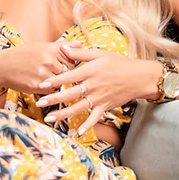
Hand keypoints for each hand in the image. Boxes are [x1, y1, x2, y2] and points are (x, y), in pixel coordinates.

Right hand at [0, 41, 80, 94]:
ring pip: (61, 82)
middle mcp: (49, 61)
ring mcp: (43, 74)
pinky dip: (48, 89)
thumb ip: (63, 46)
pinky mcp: (37, 86)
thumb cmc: (22, 56)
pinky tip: (38, 82)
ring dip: (55, 82)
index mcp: (51, 49)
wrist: (1, 67)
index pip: (72, 60)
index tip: (60, 64)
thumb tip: (81, 43)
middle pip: (68, 72)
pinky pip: (52, 91)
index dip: (68, 64)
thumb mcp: (41, 46)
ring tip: (41, 76)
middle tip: (49, 71)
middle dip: (63, 74)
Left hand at [33, 45, 158, 134]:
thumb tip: (62, 46)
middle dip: (54, 99)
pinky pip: (95, 118)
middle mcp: (93, 86)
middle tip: (39, 102)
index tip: (43, 84)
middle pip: (71, 94)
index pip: (70, 77)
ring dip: (63, 114)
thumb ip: (79, 53)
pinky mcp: (106, 106)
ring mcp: (99, 98)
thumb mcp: (99, 54)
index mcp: (90, 72)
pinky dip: (87, 125)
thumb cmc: (118, 63)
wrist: (139, 77)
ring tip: (49, 118)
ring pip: (79, 108)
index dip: (56, 81)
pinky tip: (78, 133)